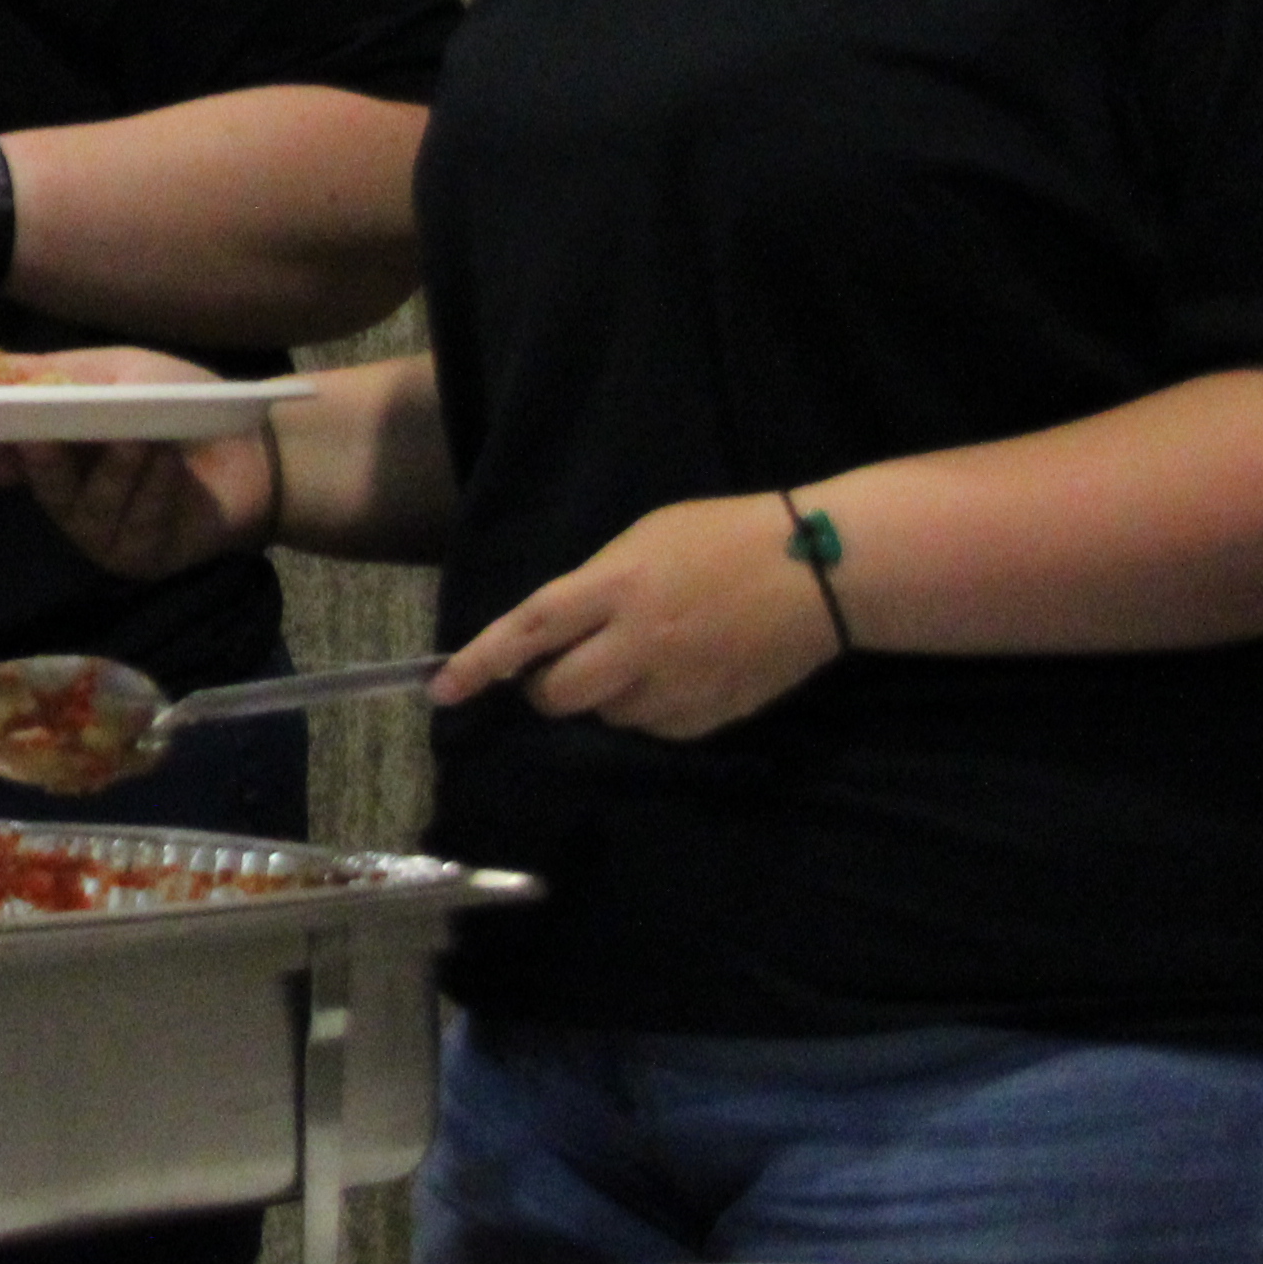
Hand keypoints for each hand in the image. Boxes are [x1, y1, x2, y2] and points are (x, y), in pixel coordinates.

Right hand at [0, 350, 263, 576]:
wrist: (260, 448)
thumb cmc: (181, 403)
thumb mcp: (113, 371)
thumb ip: (47, 374)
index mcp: (51, 448)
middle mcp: (63, 494)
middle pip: (26, 477)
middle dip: (34, 455)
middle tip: (38, 435)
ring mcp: (96, 531)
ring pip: (81, 502)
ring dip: (115, 465)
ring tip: (144, 437)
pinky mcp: (134, 556)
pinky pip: (128, 521)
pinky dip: (151, 487)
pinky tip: (171, 465)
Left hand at [432, 493, 841, 738]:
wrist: (819, 570)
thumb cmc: (727, 535)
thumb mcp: (647, 537)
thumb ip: (598, 584)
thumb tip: (560, 630)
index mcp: (616, 587)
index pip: (529, 631)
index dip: (480, 662)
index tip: (443, 690)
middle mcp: (637, 644)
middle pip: (559, 694)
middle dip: (545, 688)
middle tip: (560, 668)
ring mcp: (675, 687)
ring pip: (607, 715)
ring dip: (605, 695)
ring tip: (644, 656)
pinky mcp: (708, 717)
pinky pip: (654, 728)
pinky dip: (650, 709)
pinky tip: (680, 674)